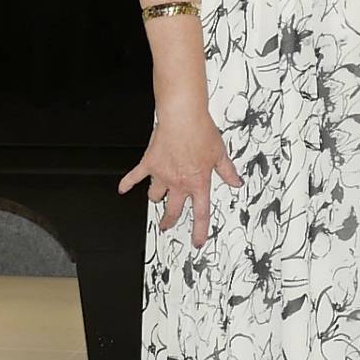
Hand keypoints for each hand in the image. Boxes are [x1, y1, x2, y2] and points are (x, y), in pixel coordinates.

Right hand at [116, 113, 240, 247]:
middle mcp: (178, 183)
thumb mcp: (220, 154)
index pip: (201, 213)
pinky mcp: (149, 164)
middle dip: (169, 221)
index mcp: (198, 183)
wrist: (182, 118)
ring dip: (155, 198)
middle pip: (173, 210)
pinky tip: (123, 189)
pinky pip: (135, 177)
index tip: (197, 242)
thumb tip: (236, 182)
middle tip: (167, 225)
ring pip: (155, 195)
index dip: (200, 230)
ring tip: (155, 198)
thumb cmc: (201, 133)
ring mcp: (161, 175)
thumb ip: (227, 171)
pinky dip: (127, 183)